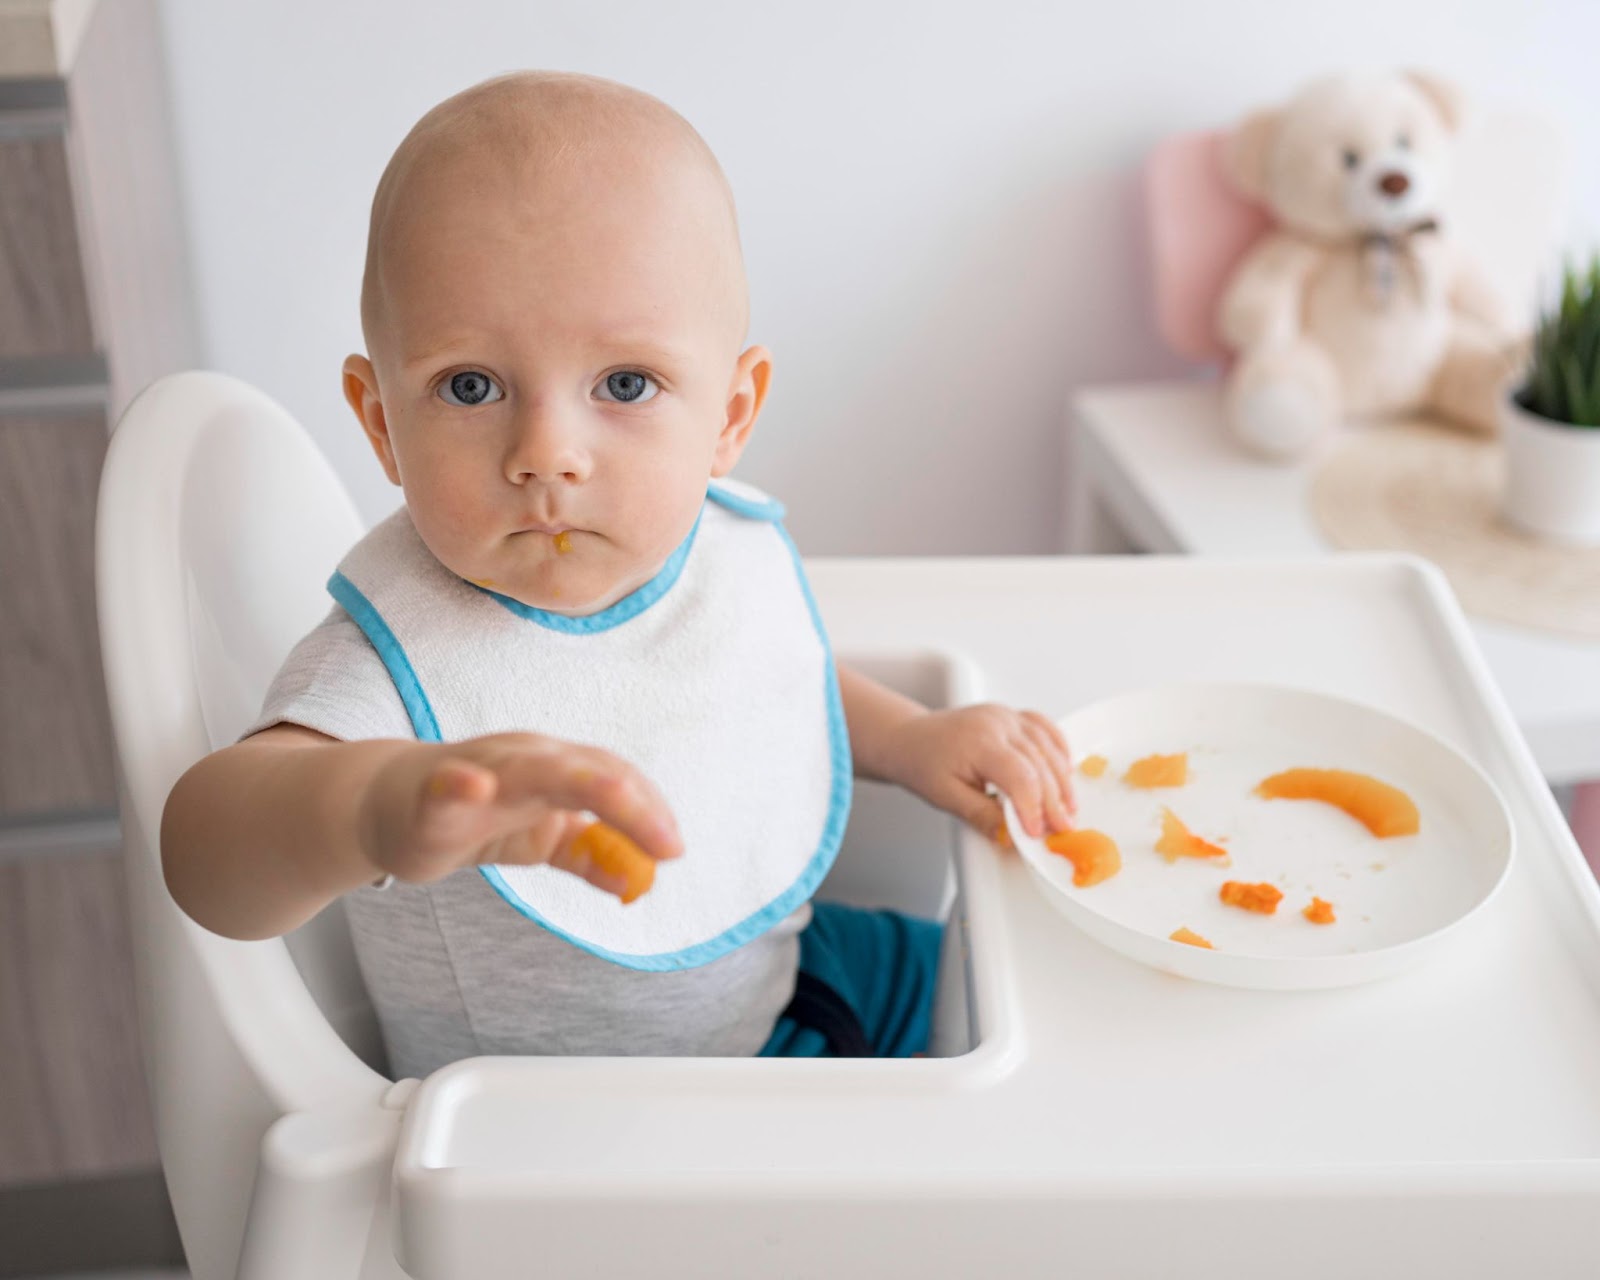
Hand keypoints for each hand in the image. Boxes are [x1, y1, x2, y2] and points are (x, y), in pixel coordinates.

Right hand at [357, 733, 682, 900]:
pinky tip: (475, 786)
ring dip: (573, 777)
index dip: (648, 809)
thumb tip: (639, 881)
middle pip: (585, 770)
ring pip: (528, 767)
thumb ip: (588, 855)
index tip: (673, 848)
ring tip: (615, 793)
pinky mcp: (430, 796)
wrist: (387, 806)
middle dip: (630, 801)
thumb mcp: (541, 839)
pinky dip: (461, 783)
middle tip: (666, 843)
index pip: (613, 776)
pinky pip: (446, 785)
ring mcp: (477, 770)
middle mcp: (524, 759)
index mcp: (555, 766)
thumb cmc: (474, 814)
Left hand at [879, 704, 1075, 843]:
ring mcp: (1006, 716)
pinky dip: (1059, 750)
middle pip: (1039, 764)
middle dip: (1054, 801)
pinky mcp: (1011, 716)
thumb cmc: (923, 763)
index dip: (1033, 807)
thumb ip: (981, 815)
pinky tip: (1065, 771)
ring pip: (1047, 747)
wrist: (909, 738)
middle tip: (1061, 828)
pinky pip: (1044, 728)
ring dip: (1062, 779)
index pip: (1020, 776)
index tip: (1037, 832)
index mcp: (979, 742)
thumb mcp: (946, 797)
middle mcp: (997, 723)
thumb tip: (1009, 834)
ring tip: (1067, 808)